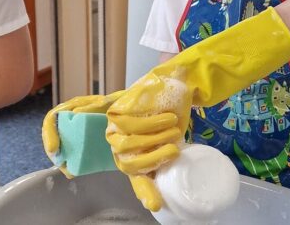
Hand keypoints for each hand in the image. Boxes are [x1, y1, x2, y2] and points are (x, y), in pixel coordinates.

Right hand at [41, 89, 124, 175]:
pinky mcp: (83, 143)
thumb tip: (76, 114)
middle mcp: (70, 120)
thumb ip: (95, 105)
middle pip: (53, 137)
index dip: (49, 134)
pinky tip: (74, 172)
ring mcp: (76, 132)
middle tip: (62, 165)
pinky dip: (71, 164)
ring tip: (68, 170)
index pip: (51, 119)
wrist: (129, 111)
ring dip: (62, 160)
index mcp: (72, 108)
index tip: (54, 149)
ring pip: (61, 147)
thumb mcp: (107, 102)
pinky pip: (72, 154)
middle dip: (54, 152)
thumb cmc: (117, 103)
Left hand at [105, 73, 191, 211]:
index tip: (156, 205)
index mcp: (134, 159)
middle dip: (154, 158)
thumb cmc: (171, 115)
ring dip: (155, 138)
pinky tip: (167, 118)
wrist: (171, 85)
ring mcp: (114, 130)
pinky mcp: (115, 113)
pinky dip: (152, 124)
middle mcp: (121, 149)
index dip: (146, 192)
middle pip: (130, 165)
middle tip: (174, 149)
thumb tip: (171, 179)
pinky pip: (131, 125)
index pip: (137, 180)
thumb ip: (166, 158)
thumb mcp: (171, 140)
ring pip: (128, 145)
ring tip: (173, 128)